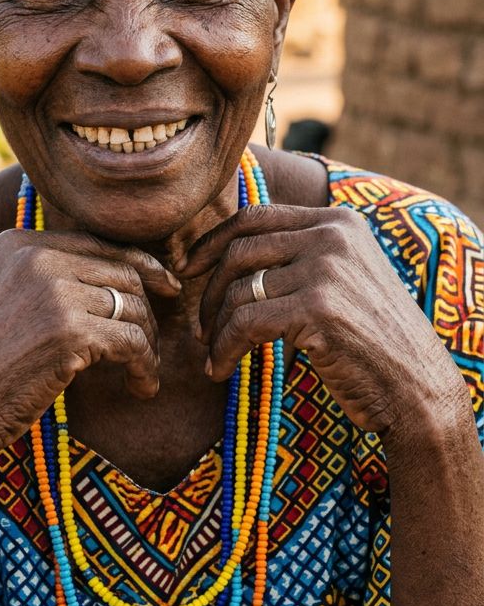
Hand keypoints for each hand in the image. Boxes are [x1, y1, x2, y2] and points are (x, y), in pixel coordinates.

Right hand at [0, 229, 179, 475]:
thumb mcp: (0, 301)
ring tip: (144, 372)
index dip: (140, 266)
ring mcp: (52, 290)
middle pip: (122, 271)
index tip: (165, 288)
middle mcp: (35, 255)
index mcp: (17, 242)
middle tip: (154, 343)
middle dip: (148, 308)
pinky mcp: (69, 331)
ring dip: (147, 343)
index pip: (98, 244)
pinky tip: (142, 387)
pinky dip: (145, 367)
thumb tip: (113, 280)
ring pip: (131, 306)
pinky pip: (132, 341)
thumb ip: (43, 279)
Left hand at [180, 204, 463, 438]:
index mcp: (338, 221)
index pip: (256, 217)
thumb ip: (300, 256)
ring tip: (213, 354)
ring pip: (239, 289)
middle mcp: (332, 236)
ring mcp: (326, 269)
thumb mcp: (343, 279)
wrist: (417, 387)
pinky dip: (224, 348)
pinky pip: (245, 323)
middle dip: (209, 290)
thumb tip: (228, 251)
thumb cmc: (372, 341)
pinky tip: (220, 369)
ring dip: (216, 328)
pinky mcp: (317, 308)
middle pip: (240, 250)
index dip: (213, 242)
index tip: (187, 269)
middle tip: (200, 326)